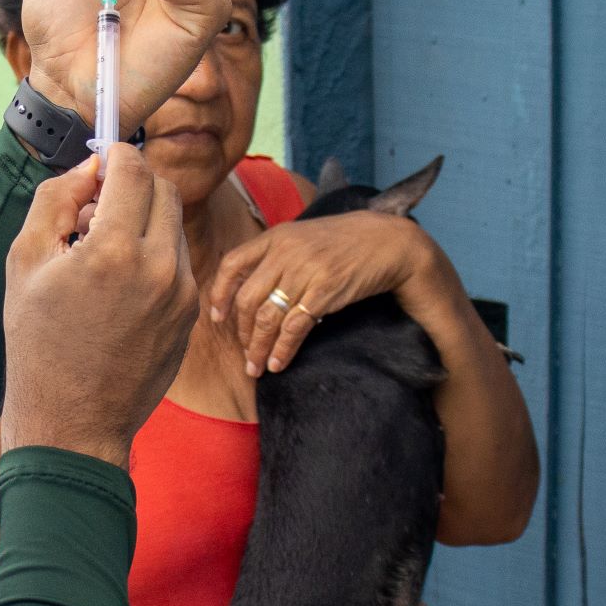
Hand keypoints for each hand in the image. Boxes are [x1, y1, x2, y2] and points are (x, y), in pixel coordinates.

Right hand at [2, 144, 196, 465]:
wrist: (72, 424)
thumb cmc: (38, 346)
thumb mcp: (25, 263)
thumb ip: (56, 200)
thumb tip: (89, 167)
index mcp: (115, 250)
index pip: (134, 168)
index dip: (114, 155)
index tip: (98, 162)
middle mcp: (159, 267)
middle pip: (163, 189)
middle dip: (133, 184)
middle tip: (96, 208)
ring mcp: (182, 294)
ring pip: (173, 225)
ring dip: (144, 220)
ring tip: (103, 252)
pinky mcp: (190, 315)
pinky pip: (177, 263)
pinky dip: (153, 256)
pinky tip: (118, 287)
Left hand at [208, 211, 439, 376]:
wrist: (387, 242)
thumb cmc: (343, 243)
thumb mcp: (303, 238)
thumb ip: (275, 257)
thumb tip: (250, 291)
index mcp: (275, 237)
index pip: (232, 264)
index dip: (220, 293)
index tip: (218, 317)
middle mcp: (285, 252)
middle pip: (248, 298)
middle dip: (242, 332)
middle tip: (245, 353)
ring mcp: (305, 271)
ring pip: (268, 316)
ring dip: (258, 348)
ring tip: (256, 367)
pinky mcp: (325, 290)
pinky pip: (295, 326)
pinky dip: (283, 349)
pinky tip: (278, 363)